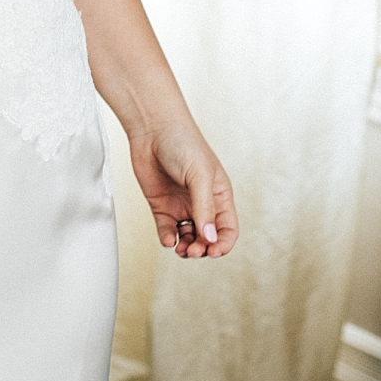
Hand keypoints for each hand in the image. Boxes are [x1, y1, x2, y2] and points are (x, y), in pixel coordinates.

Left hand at [128, 120, 237, 258]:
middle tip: (193, 251)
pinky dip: (168, 239)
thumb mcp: (200, 176)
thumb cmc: (183, 143)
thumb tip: (210, 238)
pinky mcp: (161, 206)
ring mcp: (181, 205)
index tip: (213, 251)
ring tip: (181, 249)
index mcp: (219, 195)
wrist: (152, 128)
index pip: (228, 229)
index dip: (223, 244)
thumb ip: (205, 208)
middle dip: (203, 249)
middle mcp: (202, 203)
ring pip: (188, 238)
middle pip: (207, 238)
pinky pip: (167, 230)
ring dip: (186, 248)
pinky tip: (168, 239)